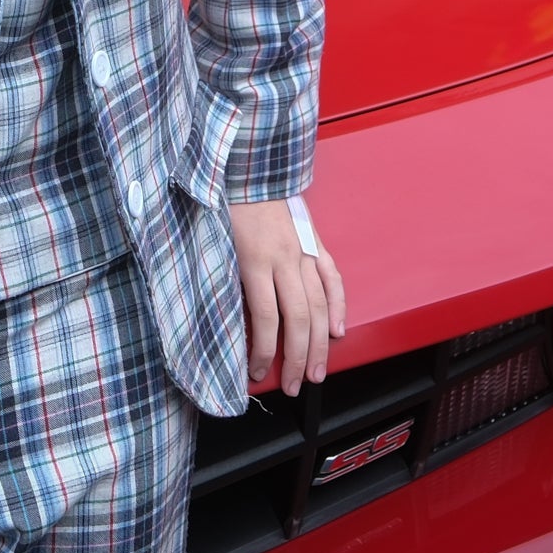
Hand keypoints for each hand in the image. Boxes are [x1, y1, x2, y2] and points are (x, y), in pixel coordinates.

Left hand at [228, 200, 345, 395]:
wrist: (247, 165)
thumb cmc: (224, 204)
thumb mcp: (215, 244)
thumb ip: (226, 281)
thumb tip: (231, 323)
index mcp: (255, 259)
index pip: (267, 318)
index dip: (264, 352)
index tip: (257, 374)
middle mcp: (285, 258)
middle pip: (299, 318)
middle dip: (297, 358)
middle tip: (292, 386)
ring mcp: (304, 250)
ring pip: (320, 305)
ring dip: (319, 344)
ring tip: (315, 373)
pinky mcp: (314, 242)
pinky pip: (332, 278)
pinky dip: (338, 306)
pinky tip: (337, 332)